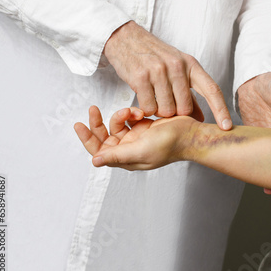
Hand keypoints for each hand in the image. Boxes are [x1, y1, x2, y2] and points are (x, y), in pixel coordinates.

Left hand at [74, 106, 197, 169]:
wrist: (191, 134)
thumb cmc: (170, 145)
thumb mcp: (141, 150)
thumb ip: (117, 155)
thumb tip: (94, 161)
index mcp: (125, 158)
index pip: (98, 151)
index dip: (87, 139)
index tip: (79, 124)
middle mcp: (129, 148)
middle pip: (104, 136)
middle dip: (99, 123)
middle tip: (94, 109)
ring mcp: (137, 137)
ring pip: (118, 123)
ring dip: (122, 115)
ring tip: (134, 112)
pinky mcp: (144, 126)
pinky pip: (130, 116)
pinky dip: (132, 112)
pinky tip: (141, 111)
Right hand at [104, 21, 231, 129]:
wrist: (125, 38)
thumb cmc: (155, 57)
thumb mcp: (178, 69)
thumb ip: (190, 94)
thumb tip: (202, 118)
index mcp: (191, 64)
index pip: (212, 90)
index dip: (221, 110)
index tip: (227, 127)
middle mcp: (177, 66)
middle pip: (185, 108)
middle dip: (176, 113)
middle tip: (166, 103)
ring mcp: (159, 71)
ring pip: (166, 111)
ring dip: (159, 112)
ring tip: (153, 98)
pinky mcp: (141, 77)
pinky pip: (148, 108)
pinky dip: (145, 110)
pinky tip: (143, 97)